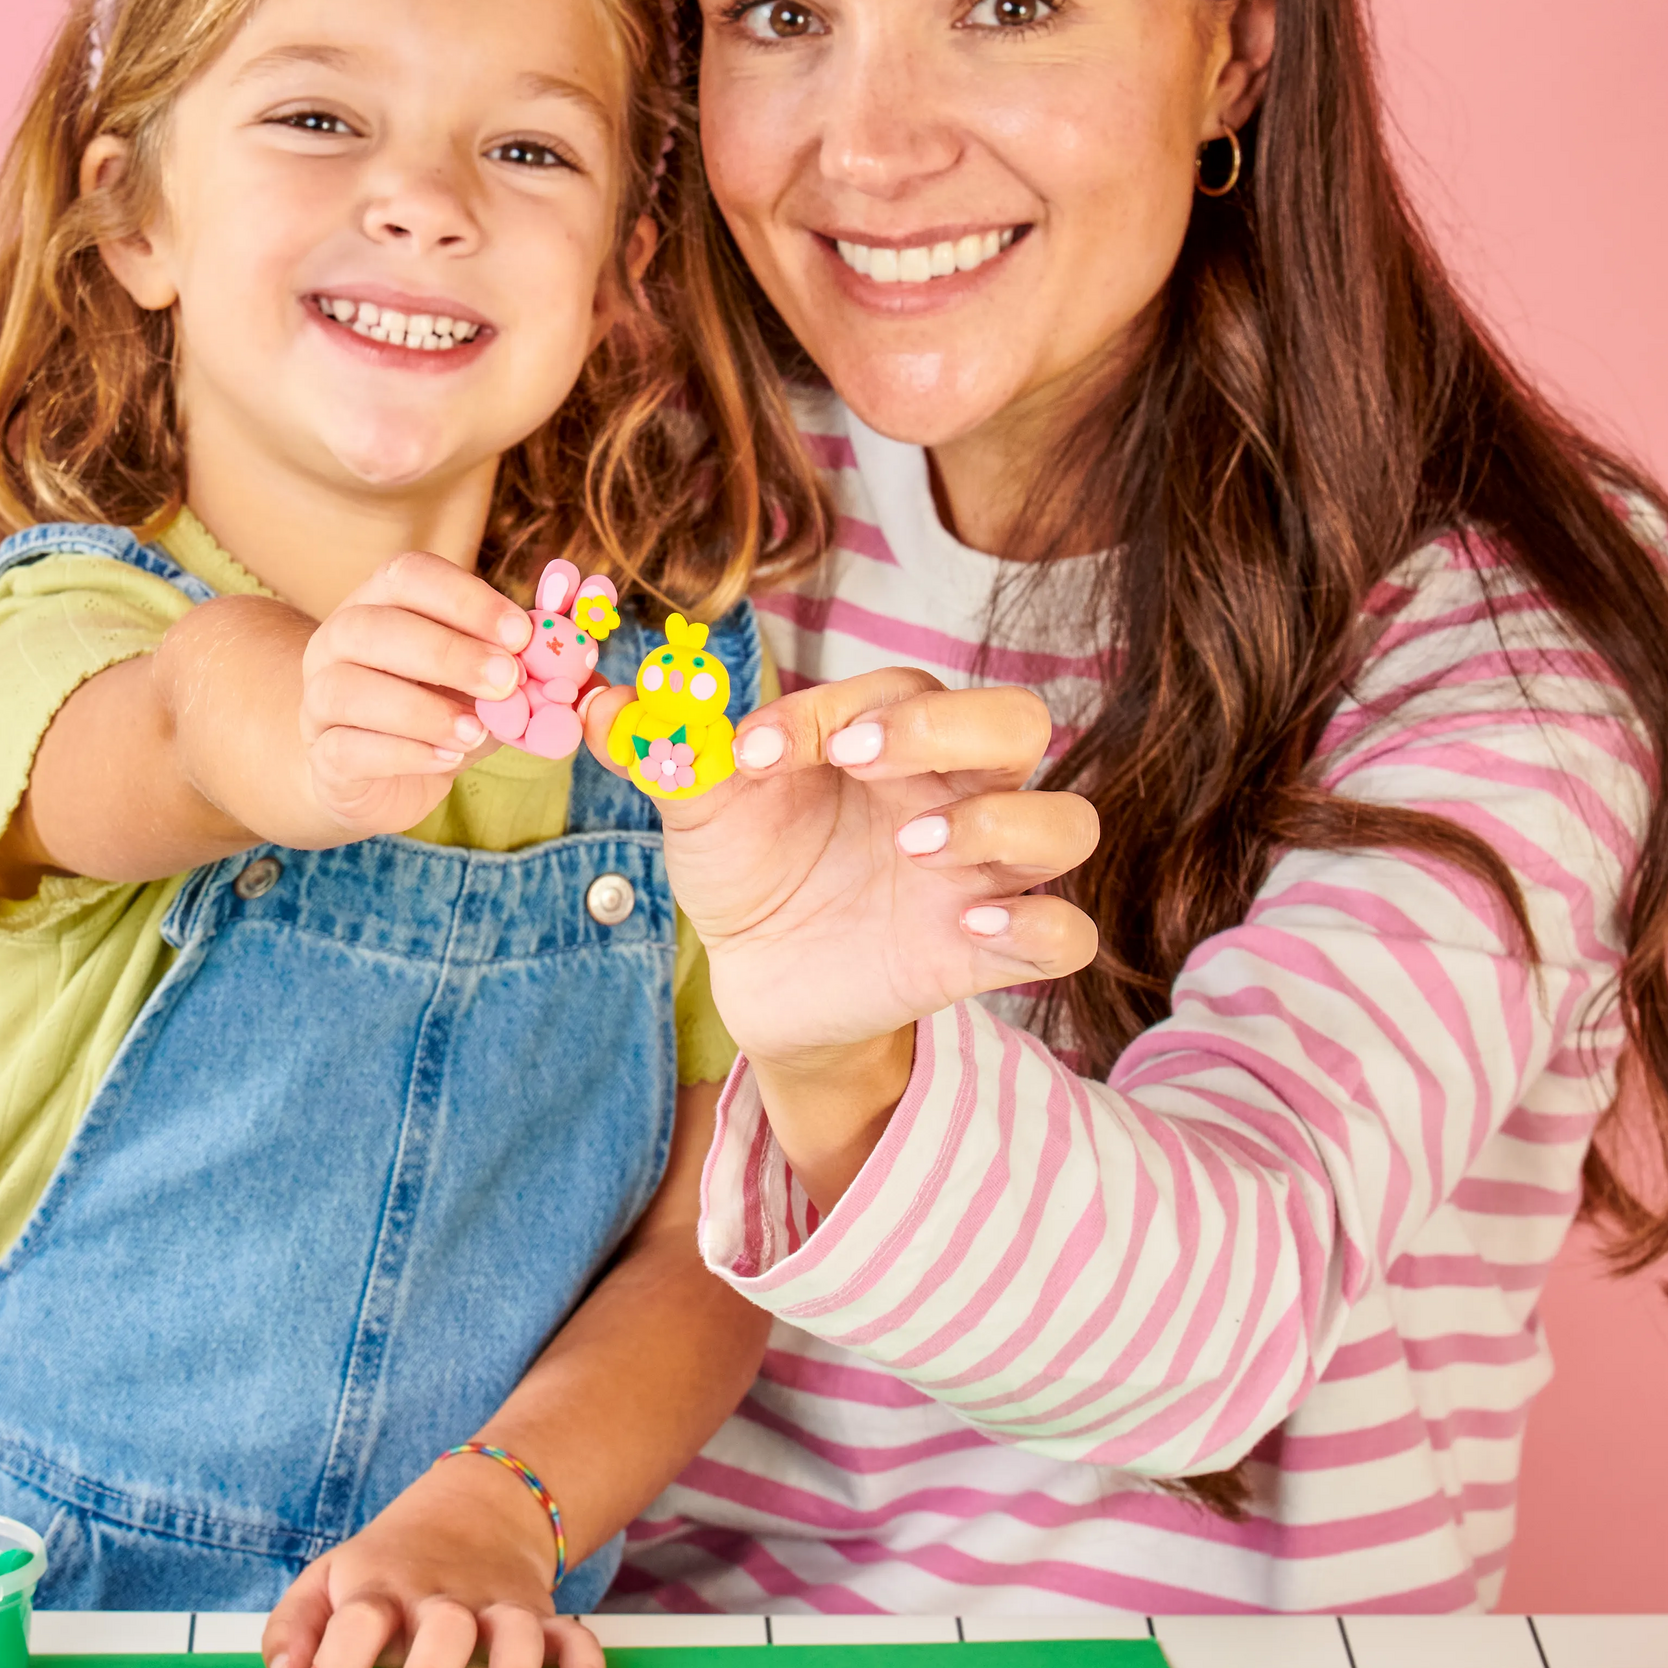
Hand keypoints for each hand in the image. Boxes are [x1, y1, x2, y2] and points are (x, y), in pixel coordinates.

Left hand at [259, 1453, 603, 1667]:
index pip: (359, 1618)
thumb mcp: (329, 1580)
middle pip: (442, 1628)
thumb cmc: (388, 1567)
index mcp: (384, 1588)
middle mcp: (444, 1598)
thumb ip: (295, 1627)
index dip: (336, 1662)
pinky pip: (576, 1639)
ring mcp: (498, 1606)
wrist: (476, 1506)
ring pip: (515, 1634)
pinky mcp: (542, 1616)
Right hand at [289, 553, 532, 839]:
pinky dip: (404, 753)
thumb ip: (535, 656)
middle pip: (374, 628)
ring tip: (478, 732)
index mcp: (380, 602)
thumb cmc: (439, 712)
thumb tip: (593, 631)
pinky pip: (347, 748)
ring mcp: (320, 698)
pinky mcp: (322, 756)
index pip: (408, 575)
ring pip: (350, 689)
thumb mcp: (491, 679)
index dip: (465, 599)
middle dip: (448, 652)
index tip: (522, 633)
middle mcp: (338, 640)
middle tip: (507, 681)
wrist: (377, 776)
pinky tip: (447, 759)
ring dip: (423, 709)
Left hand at [582, 664, 1101, 1061]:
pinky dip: (1036, 924)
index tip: (750, 753)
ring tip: (913, 850)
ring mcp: (980, 874)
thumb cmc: (750, 870)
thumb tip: (602, 702)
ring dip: (999, 822)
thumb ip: (665, 753)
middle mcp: (951, 793)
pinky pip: (1065, 934)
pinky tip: (967, 927)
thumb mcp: (701, 811)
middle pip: (1018, 723)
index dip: (831, 708)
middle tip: (856, 761)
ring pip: (1064, 823)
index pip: (900, 689)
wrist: (759, 977)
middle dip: (948, 728)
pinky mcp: (988, 952)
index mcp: (890, 742)